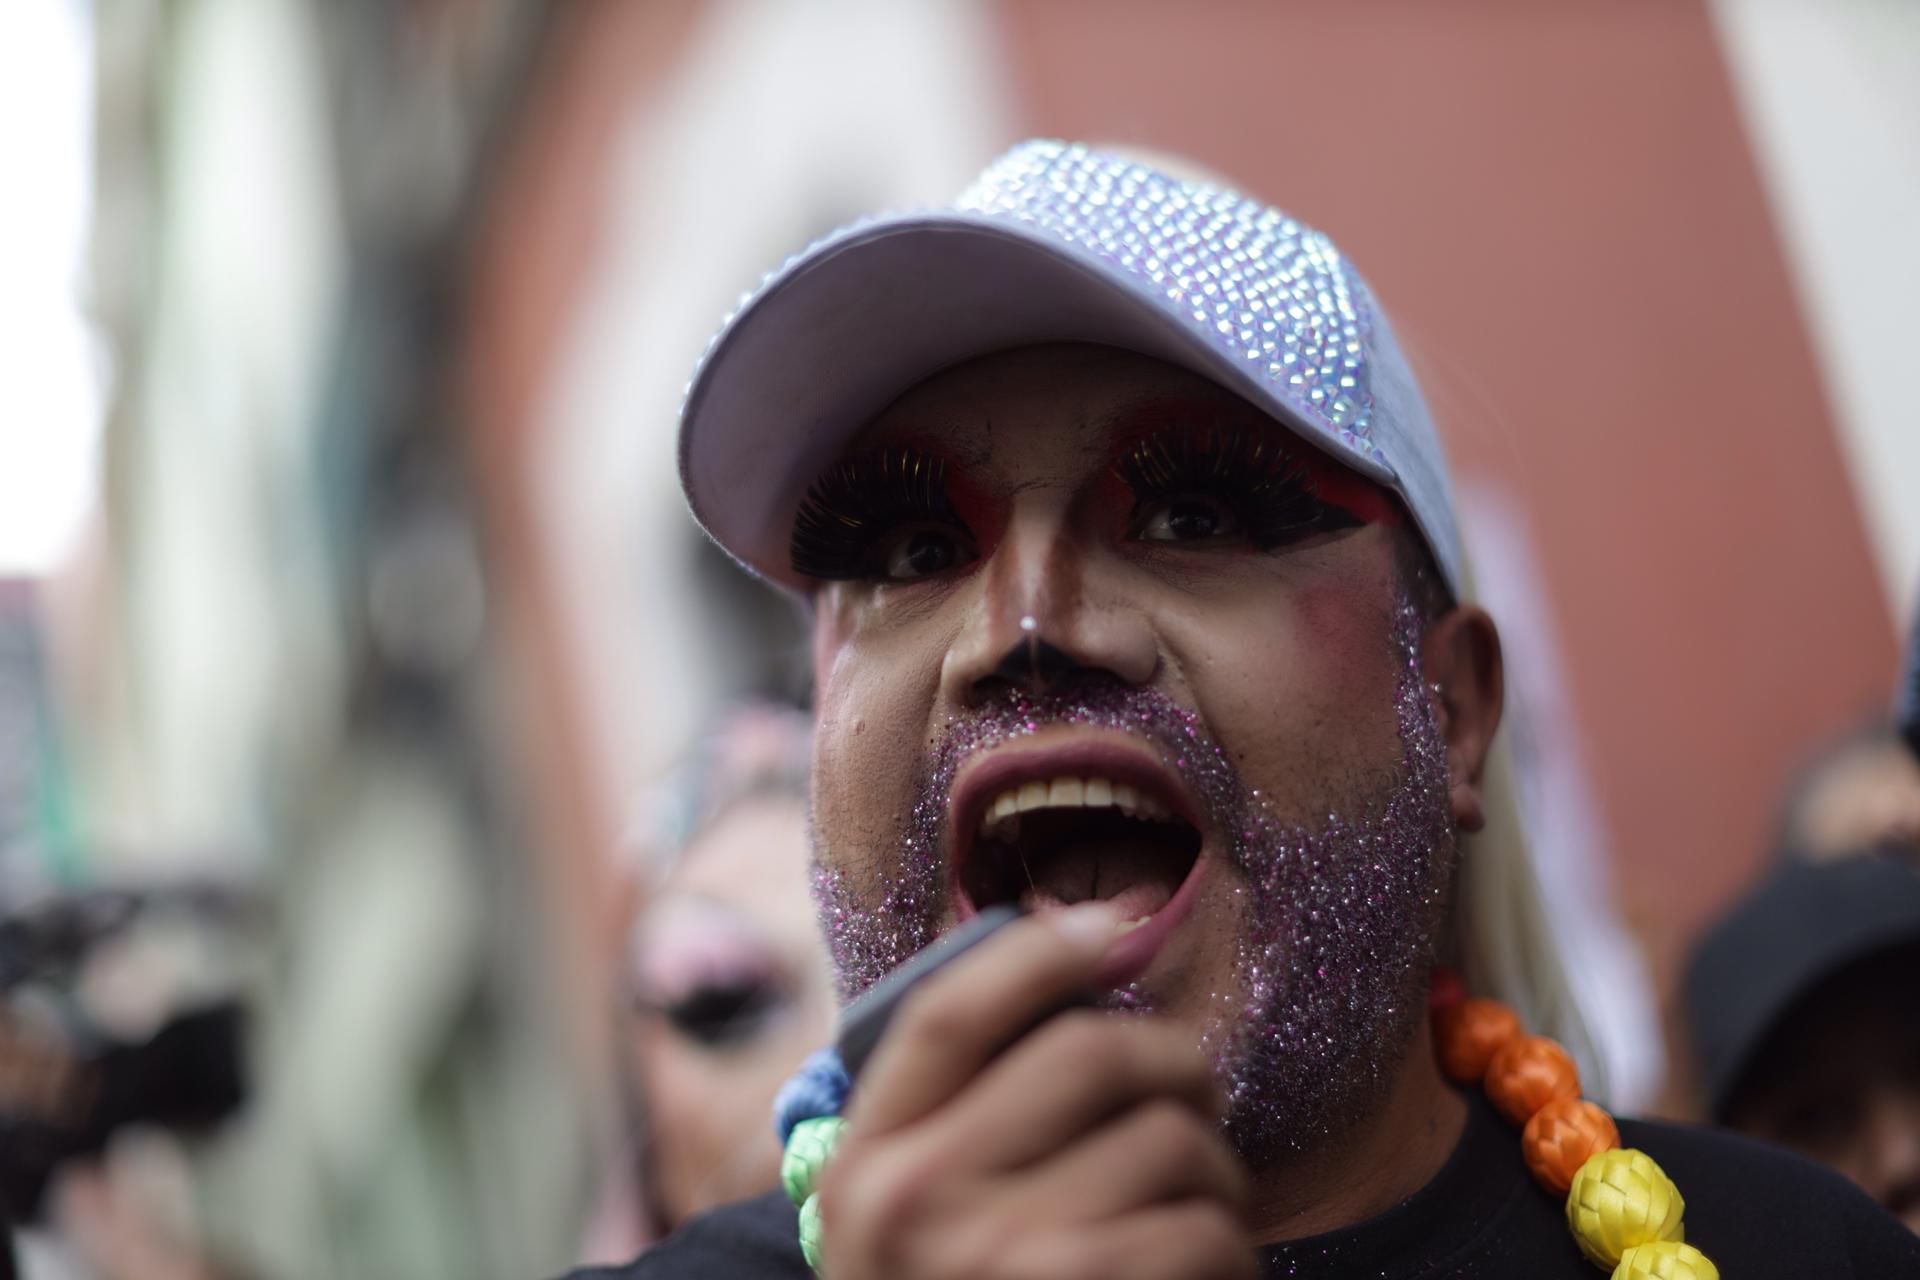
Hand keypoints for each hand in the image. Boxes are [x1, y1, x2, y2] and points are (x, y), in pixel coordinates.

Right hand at [816, 904, 1255, 1279]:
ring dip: (1214, 1168)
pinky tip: (1206, 1269)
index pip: (955, 1008)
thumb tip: (1073, 950)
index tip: (1106, 930)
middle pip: (1088, 1052)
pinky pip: (1208, 1231)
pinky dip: (1231, 1246)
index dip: (1042, 950)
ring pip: (1173, 1139)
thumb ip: (946, 1112)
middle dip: (1169, 1060)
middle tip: (1188, 1093)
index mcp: (867, 1163)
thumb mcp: (896, 1220)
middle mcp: (920, 1203)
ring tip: (1196, 1204)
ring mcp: (1008, 1263)